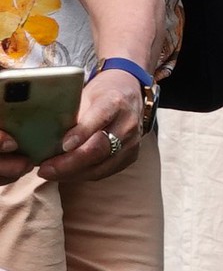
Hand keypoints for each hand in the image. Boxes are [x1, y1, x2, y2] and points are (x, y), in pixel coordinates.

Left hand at [2, 70, 144, 184]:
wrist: (131, 96)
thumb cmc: (100, 96)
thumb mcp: (85, 95)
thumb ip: (71, 114)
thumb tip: (42, 135)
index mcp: (115, 102)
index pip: (100, 118)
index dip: (82, 133)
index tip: (63, 145)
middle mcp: (127, 124)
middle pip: (100, 148)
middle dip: (70, 163)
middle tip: (46, 169)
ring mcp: (132, 142)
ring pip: (102, 166)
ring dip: (73, 173)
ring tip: (51, 173)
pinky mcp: (131, 156)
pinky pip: (105, 172)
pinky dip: (83, 175)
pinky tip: (66, 174)